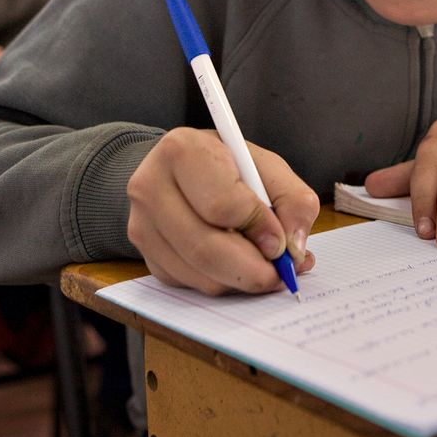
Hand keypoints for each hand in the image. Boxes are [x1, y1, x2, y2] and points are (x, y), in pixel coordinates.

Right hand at [126, 127, 318, 294]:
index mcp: (182, 151)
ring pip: (199, 274)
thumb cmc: (228, 167)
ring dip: (240, 280)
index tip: (281, 241)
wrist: (183, 171)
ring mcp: (142, 225)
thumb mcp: (267, 167)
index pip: (222, 205)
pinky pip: (190, 285)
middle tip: (280, 273)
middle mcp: (151, 187)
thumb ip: (293, 200)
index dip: (259, 228)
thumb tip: (294, 248)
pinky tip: (236, 265)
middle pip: (205, 248)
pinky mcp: (146, 256)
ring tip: (263, 265)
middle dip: (253, 269)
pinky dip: (222, 283)